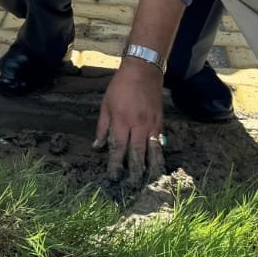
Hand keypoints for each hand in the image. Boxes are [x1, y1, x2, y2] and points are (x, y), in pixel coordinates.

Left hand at [94, 59, 165, 187]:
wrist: (143, 70)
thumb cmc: (120, 87)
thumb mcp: (106, 104)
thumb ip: (102, 127)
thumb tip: (97, 147)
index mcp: (121, 120)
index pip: (118, 147)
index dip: (115, 164)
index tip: (113, 177)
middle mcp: (138, 125)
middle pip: (136, 153)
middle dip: (134, 171)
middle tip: (132, 186)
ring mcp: (152, 124)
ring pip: (152, 150)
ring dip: (151, 167)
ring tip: (150, 182)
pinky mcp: (160, 122)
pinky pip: (160, 142)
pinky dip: (159, 155)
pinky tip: (158, 165)